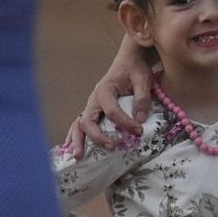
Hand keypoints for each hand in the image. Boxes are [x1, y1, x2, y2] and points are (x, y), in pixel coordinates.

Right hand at [61, 39, 154, 157]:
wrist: (128, 61)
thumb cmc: (135, 69)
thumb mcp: (143, 79)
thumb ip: (142, 97)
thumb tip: (140, 119)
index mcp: (105, 90)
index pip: (112, 111)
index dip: (125, 123)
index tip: (139, 131)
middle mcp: (94, 99)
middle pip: (88, 121)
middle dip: (97, 137)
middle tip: (112, 147)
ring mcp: (91, 106)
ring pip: (79, 124)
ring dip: (78, 140)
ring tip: (79, 156)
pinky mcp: (93, 111)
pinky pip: (80, 125)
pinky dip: (75, 137)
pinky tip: (74, 150)